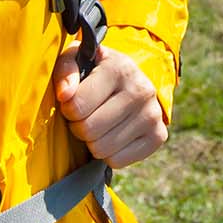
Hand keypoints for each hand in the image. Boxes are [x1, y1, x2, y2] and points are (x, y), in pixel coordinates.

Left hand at [53, 46, 167, 167]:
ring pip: (101, 149)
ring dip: (92, 141)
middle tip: (85, 116)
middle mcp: (141, 90)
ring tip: (99, 125)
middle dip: (79, 126)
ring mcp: (153, 114)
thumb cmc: (96, 74)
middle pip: (89, 130)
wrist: (132, 84)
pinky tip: (113, 135)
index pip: (77, 106)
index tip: (74, 102)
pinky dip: (109, 154)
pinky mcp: (158, 136)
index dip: (68, 109)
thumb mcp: (78, 60)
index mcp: (120, 68)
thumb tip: (65, 95)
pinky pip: (117, 161)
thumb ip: (65, 69)